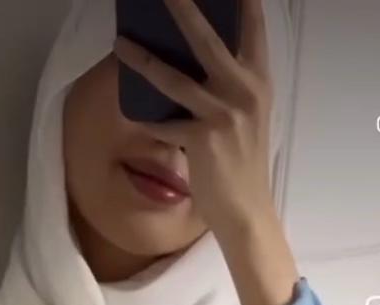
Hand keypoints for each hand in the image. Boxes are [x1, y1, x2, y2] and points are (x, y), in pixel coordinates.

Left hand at [114, 0, 299, 304]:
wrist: (247, 209)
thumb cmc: (243, 160)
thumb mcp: (247, 112)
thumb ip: (230, 79)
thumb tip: (193, 53)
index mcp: (259, 77)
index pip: (252, 24)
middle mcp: (244, 89)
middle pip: (206, 37)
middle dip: (181, 8)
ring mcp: (223, 113)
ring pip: (173, 77)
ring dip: (142, 59)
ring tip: (120, 43)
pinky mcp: (201, 139)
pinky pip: (163, 123)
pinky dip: (146, 119)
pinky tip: (132, 112)